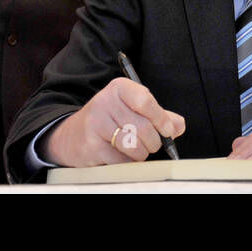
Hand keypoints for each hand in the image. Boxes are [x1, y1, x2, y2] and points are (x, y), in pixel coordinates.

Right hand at [43, 77, 184, 166]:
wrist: (72, 136)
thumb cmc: (110, 121)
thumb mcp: (132, 110)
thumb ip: (158, 116)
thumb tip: (178, 126)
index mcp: (119, 88)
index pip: (145, 100)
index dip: (161, 119)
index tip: (167, 131)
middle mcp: (105, 101)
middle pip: (143, 127)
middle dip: (153, 142)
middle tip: (152, 144)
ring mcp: (96, 123)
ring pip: (133, 145)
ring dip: (141, 154)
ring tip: (136, 150)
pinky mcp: (91, 145)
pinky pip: (121, 160)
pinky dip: (127, 162)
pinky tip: (120, 156)